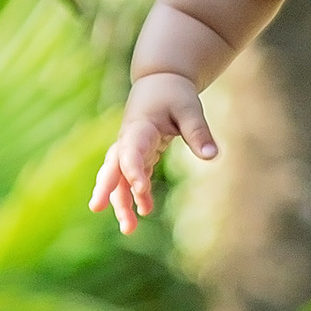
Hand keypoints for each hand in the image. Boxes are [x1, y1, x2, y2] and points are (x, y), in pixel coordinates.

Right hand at [90, 68, 215, 233]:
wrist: (160, 81)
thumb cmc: (175, 93)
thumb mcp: (189, 109)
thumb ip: (198, 132)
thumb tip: (213, 157)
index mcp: (139, 127)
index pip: (131, 151)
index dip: (132, 169)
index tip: (139, 189)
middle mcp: (128, 139)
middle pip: (113, 167)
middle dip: (107, 189)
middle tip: (97, 208)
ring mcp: (129, 148)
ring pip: (118, 177)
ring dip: (120, 200)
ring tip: (128, 229)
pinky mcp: (136, 154)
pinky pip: (130, 177)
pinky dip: (134, 194)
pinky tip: (143, 211)